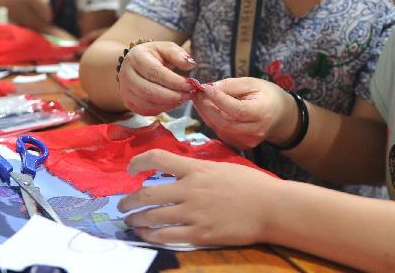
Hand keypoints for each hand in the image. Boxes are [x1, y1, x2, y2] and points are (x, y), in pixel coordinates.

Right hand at [117, 42, 195, 114]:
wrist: (135, 64)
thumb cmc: (153, 56)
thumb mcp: (166, 48)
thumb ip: (178, 54)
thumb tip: (190, 65)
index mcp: (136, 57)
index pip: (155, 72)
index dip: (174, 81)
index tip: (189, 84)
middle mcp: (126, 75)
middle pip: (150, 91)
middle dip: (173, 95)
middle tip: (189, 94)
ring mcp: (125, 90)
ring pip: (148, 104)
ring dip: (169, 104)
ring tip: (183, 98)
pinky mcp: (128, 103)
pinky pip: (147, 111)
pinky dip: (162, 109)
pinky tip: (173, 102)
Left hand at [118, 149, 279, 245]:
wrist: (271, 207)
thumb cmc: (251, 185)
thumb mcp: (222, 167)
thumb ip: (199, 170)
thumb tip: (181, 172)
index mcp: (196, 169)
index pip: (158, 158)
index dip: (138, 162)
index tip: (130, 169)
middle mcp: (190, 189)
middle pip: (147, 193)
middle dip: (129, 201)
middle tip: (122, 206)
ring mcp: (194, 213)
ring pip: (153, 217)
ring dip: (137, 220)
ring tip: (131, 222)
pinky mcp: (200, 234)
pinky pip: (167, 236)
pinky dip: (152, 236)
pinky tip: (148, 236)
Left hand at [192, 77, 297, 150]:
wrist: (280, 117)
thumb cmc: (267, 96)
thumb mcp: (253, 83)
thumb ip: (232, 85)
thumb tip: (211, 87)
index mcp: (262, 113)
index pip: (236, 109)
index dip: (218, 99)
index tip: (204, 87)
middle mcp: (255, 131)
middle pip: (224, 121)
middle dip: (206, 106)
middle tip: (196, 92)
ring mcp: (247, 141)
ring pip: (219, 128)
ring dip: (205, 113)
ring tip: (199, 98)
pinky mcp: (240, 145)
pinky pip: (220, 132)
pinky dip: (211, 120)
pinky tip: (208, 109)